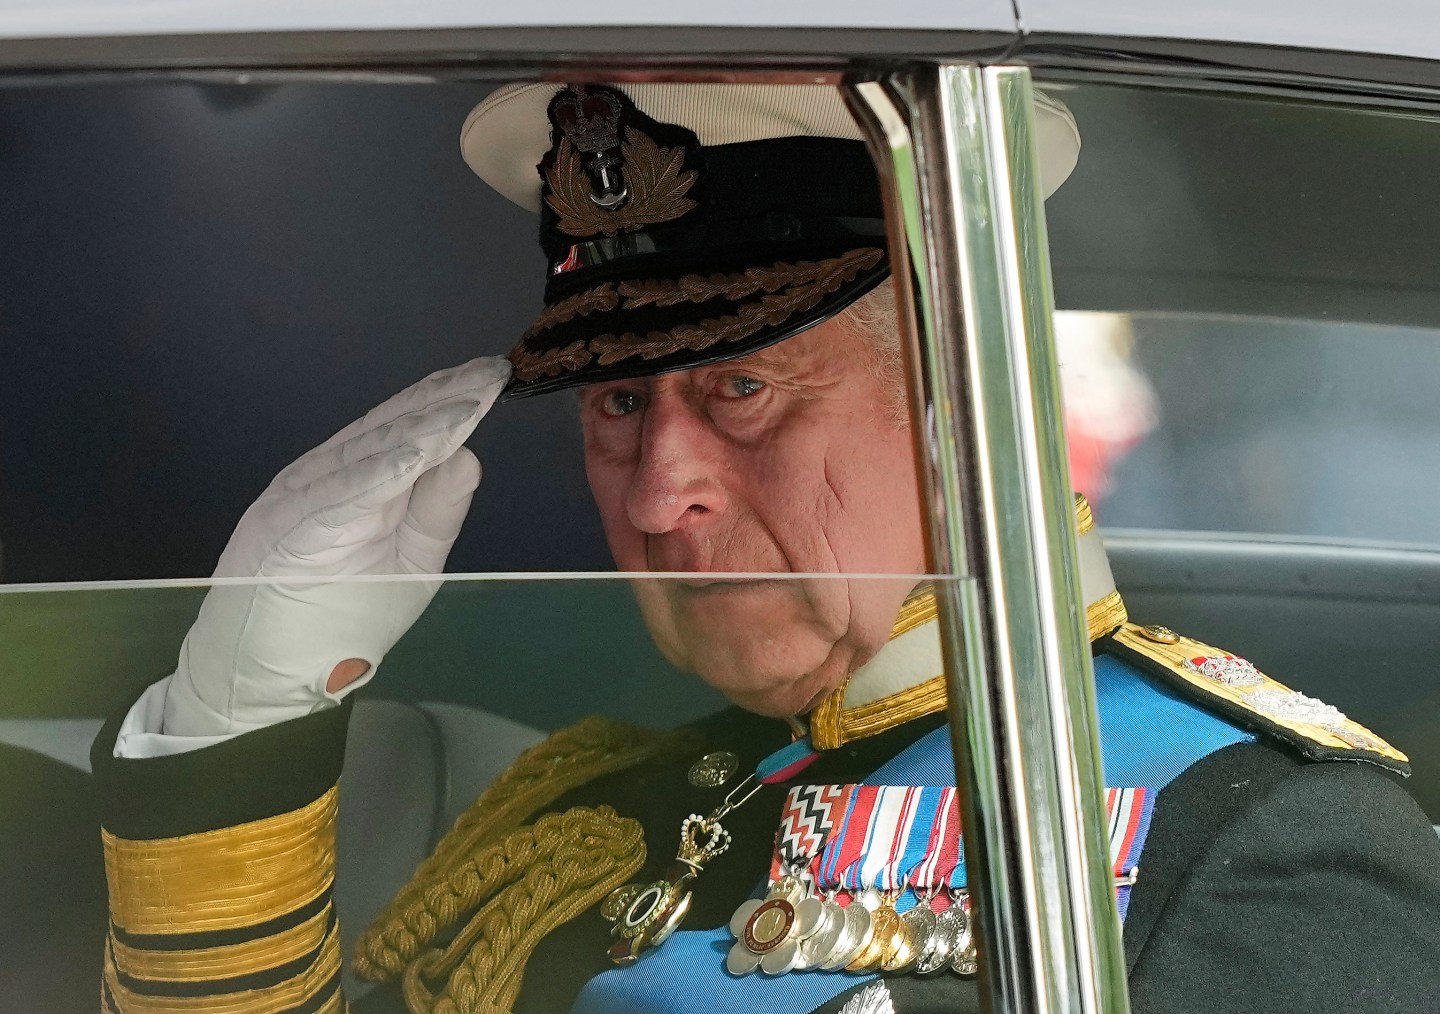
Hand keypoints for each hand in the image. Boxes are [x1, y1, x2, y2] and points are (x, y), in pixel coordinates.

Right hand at [162, 356, 510, 736]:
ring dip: (418, 428)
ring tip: (464, 405)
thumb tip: (470, 455)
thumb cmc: (338, 618)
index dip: (448, 401)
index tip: (492, 377)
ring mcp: (301, 499)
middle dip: (442, 399)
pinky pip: (336, 496)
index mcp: (356, 480)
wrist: (265, 672)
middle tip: (489, 373)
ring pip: (367, 453)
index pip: (407, 430)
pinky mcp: (285, 529)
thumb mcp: (409, 564)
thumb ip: (436, 513)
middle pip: (389, 428)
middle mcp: (327, 476)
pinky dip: (375, 474)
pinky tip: (413, 455)